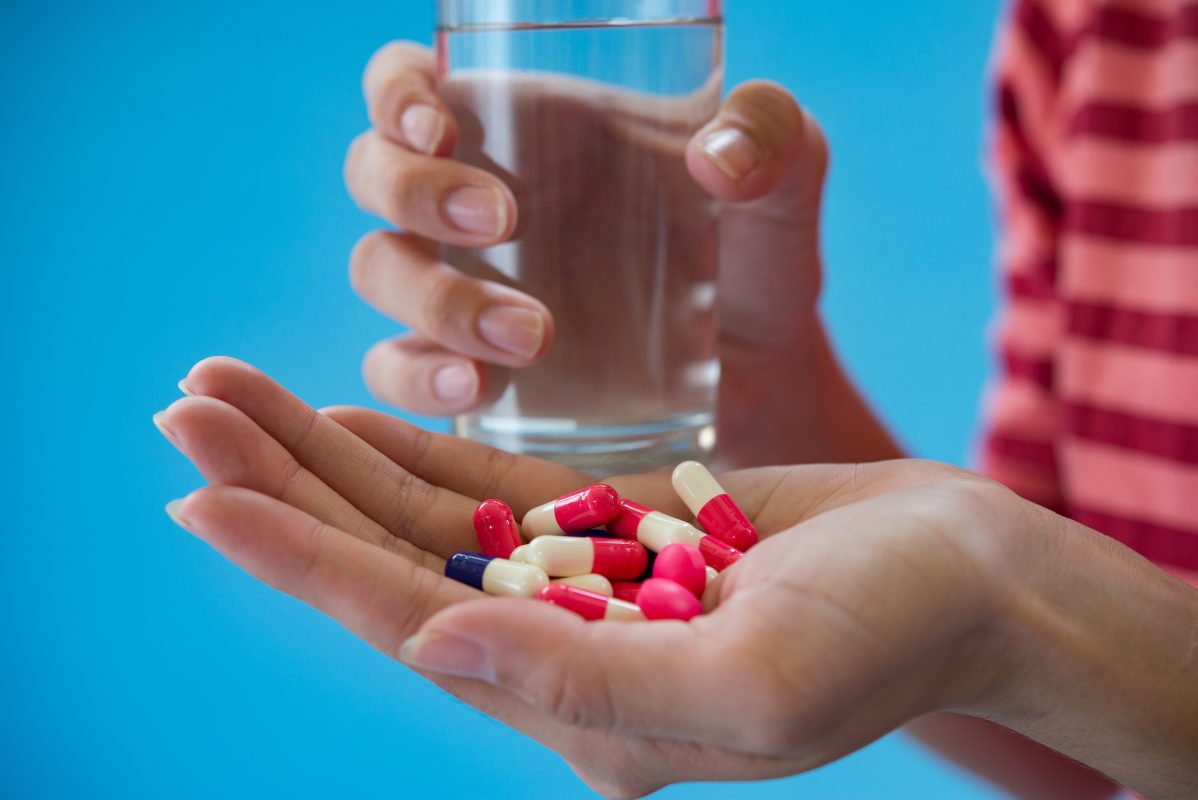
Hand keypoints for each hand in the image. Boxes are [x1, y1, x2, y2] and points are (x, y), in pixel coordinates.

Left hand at [158, 358, 1025, 797]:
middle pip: (391, 564)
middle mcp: (562, 655)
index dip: (297, 559)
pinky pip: (492, 495)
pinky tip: (346, 422)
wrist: (971, 578)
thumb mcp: (749, 687)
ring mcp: (584, 590)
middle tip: (182, 407)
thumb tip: (431, 643)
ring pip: (426, 520)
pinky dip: (416, 457)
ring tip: (235, 393)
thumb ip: (582, 678)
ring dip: (331, 457)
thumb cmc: (889, 639)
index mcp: (581, 711)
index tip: (195, 492)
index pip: (406, 626)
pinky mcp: (616, 532)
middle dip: (284, 488)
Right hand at [344, 43, 828, 466]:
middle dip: (415, 191)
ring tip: (533, 335)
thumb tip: (718, 157)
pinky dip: (416, 377)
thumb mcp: (783, 182)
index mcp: (525, 130)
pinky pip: (396, 367)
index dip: (397, 94)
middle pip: (375, 172)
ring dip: (434, 297)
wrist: (762, 378)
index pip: (411, 86)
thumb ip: (772, 137)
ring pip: (380, 270)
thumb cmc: (758, 256)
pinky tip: (477, 390)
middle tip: (502, 220)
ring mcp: (461, 290)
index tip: (441, 124)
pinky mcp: (469, 370)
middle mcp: (473, 205)